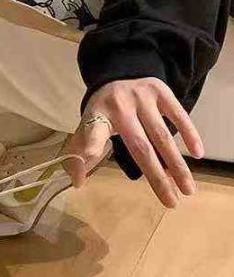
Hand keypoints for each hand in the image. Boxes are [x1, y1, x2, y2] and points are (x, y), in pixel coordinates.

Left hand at [64, 78, 204, 207]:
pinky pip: (178, 115)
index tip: (89, 160)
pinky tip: (197, 153)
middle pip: (140, 146)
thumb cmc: (103, 110)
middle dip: (156, 176)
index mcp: (97, 115)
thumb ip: (79, 154)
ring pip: (162, 136)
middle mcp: (120, 106)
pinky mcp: (160, 91)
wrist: (117, 74)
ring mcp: (141, 97)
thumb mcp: (86, 126)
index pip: (93, 131)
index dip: (92, 145)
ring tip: (187, 188)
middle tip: (171, 202)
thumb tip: (77, 183)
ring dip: (177, 164)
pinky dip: (189, 134)